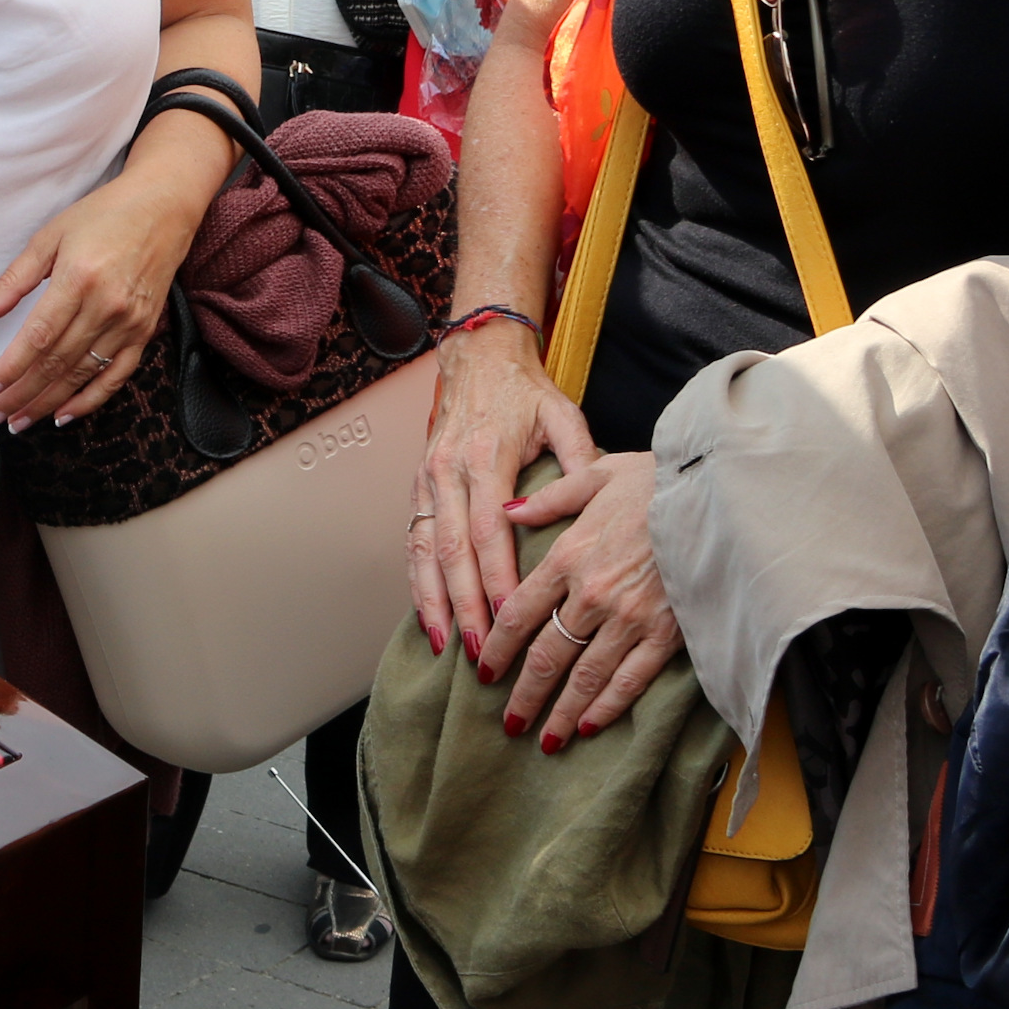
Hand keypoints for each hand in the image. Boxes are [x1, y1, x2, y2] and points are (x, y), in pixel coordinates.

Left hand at [0, 167, 202, 429]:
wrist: (163, 206)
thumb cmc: (102, 216)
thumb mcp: (50, 236)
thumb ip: (14, 279)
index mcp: (78, 279)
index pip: (38, 337)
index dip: (11, 369)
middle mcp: (107, 306)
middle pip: (57, 363)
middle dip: (21, 394)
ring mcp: (130, 322)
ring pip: (83, 375)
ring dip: (47, 403)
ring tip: (18, 422)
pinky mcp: (145, 331)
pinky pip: (117, 376)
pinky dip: (90, 400)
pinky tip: (63, 415)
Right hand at [406, 322, 598, 650]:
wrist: (478, 359)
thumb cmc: (526, 393)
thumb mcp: (564, 417)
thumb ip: (580, 463)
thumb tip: (596, 512)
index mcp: (486, 455)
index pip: (489, 529)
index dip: (496, 576)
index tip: (508, 617)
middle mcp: (449, 470)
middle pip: (452, 549)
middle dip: (465, 604)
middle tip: (480, 650)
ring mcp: (428, 480)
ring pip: (424, 551)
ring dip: (434, 601)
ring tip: (447, 644)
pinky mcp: (417, 487)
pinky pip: (412, 542)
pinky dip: (418, 582)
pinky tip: (428, 616)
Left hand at [476, 449, 684, 749]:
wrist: (721, 494)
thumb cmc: (659, 479)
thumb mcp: (596, 475)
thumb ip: (549, 499)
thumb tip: (507, 511)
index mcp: (569, 555)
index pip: (519, 614)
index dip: (498, 648)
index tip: (484, 672)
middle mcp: (592, 594)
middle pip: (546, 656)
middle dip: (524, 694)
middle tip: (509, 723)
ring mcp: (630, 618)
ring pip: (584, 677)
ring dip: (561, 712)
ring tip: (544, 740)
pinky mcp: (668, 633)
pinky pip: (631, 680)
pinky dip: (608, 707)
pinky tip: (589, 726)